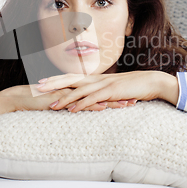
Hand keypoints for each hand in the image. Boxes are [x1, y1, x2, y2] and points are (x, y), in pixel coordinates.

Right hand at [0, 84, 135, 120]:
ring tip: (128, 104)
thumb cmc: (36, 102)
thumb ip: (69, 105)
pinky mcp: (61, 98)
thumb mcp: (57, 104)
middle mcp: (74, 89)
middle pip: (101, 92)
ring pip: (94, 96)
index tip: (128, 97)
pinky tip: (104, 106)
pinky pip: (79, 102)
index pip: (98, 92)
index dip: (113, 94)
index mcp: (75, 90)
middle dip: (119, 95)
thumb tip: (79, 111)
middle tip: (136, 98)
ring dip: (112, 100)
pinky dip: (93, 104)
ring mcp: (68, 92)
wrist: (18, 98)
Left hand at [35, 70, 178, 112]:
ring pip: (79, 91)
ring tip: (50, 104)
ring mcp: (103, 84)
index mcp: (96, 78)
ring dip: (64, 98)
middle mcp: (97, 79)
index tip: (42, 82)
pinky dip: (81, 104)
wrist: (150, 82)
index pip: (72, 77)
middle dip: (53, 84)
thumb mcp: (113, 89)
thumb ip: (101, 92)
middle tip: (36, 87)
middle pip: (70, 80)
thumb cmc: (132, 86)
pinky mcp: (111, 92)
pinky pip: (93, 99)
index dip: (56, 79)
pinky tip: (72, 110)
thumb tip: (91, 98)